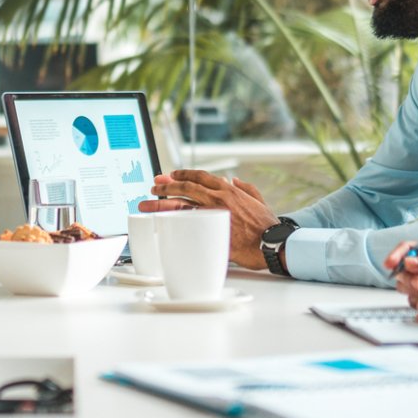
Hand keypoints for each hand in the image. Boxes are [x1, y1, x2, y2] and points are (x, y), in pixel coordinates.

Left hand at [147, 169, 273, 269]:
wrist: (271, 244)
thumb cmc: (267, 225)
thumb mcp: (258, 199)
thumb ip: (245, 187)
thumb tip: (234, 179)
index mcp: (228, 189)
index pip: (200, 176)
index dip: (182, 174)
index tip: (171, 174)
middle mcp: (217, 199)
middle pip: (184, 188)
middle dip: (165, 186)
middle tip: (153, 187)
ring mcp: (210, 215)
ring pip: (180, 205)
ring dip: (160, 203)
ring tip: (146, 204)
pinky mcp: (208, 233)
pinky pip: (185, 226)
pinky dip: (171, 224)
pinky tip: (159, 224)